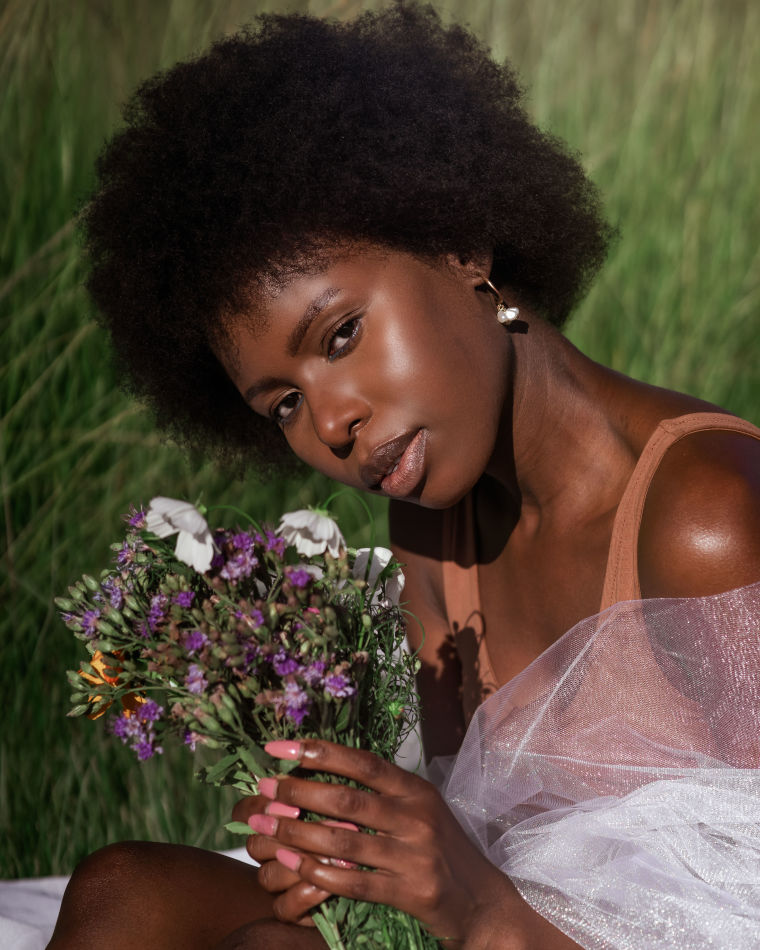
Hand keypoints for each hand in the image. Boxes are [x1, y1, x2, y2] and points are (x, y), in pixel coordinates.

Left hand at [232, 739, 519, 944]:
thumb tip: (324, 767)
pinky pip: (354, 883)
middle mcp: (417, 817)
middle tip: (264, 789)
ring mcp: (414, 856)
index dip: (318, 751)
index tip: (278, 748)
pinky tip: (294, 864)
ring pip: (345, 841)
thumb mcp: (420, 808)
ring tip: (266, 828)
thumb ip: (383, 790)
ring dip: (299, 833)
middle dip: (299, 792)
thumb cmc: (439, 847)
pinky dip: (320, 873)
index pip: (362, 761)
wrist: (480, 900)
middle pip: (348, 799)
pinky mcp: (410, 892)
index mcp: (416, 789)